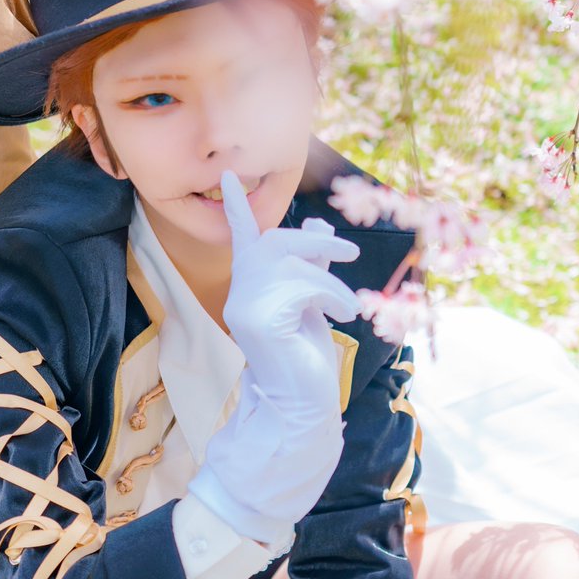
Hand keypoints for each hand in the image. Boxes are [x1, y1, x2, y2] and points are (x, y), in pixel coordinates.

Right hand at [219, 169, 361, 425]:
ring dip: (330, 281)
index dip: (237, 206)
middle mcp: (240, 293)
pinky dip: (331, 296)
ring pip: (293, 265)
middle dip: (315, 241)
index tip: (230, 175)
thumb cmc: (307, 356)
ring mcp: (245, 306)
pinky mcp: (259, 319)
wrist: (302, 404)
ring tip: (348, 307)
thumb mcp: (314, 302)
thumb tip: (319, 225)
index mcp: (250, 287)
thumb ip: (312, 264)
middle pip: (274, 241)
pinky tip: (343, 316)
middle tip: (348, 253)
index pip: (242, 238)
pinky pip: (301, 286)